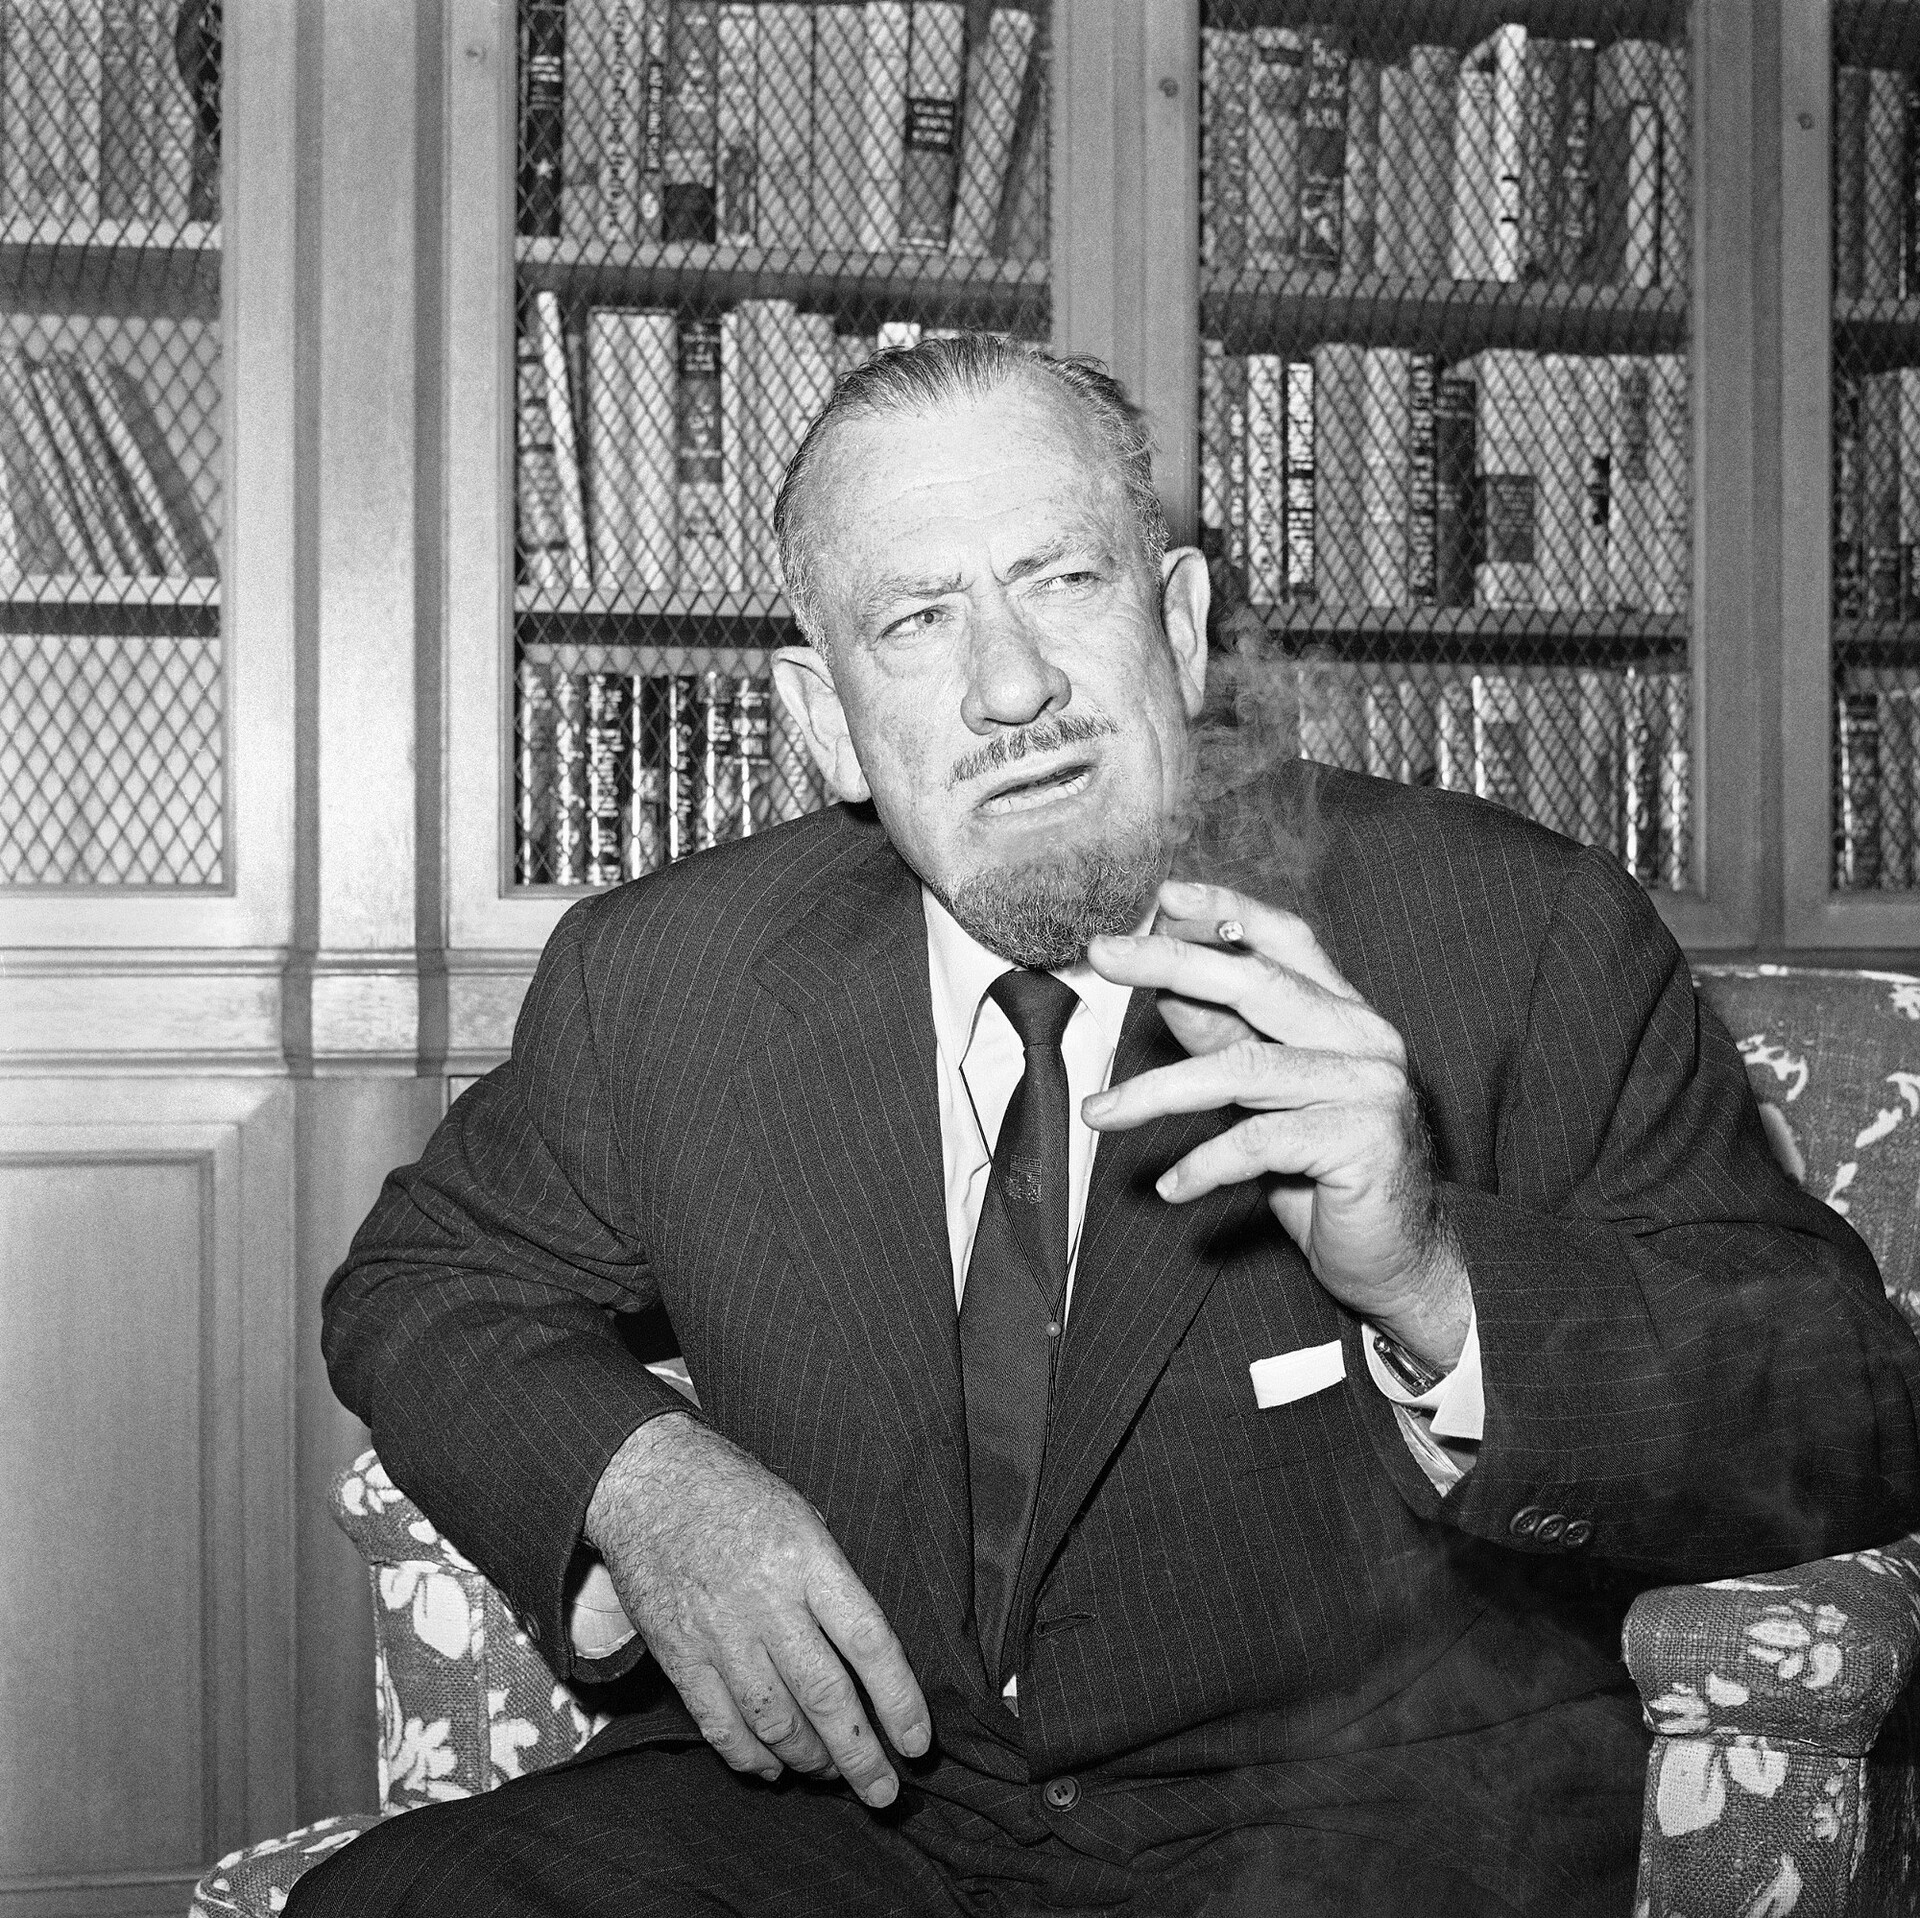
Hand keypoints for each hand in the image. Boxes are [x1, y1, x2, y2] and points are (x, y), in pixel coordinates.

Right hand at [583, 1412, 930, 1806]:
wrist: (647, 1479)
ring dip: (809, 1759)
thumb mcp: (801, 1514)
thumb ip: (829, 1581)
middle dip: (861, 1755)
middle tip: (885, 1792)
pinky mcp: (678, 1654)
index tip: (918, 1742)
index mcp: (807, 1558)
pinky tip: (772, 1767)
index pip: (868, 1641)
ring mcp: (719, 1632)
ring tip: (832, 1773)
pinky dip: (749, 1757)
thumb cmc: (736, 1493)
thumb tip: (863, 1654)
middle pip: (825, 1695)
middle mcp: (766, 1600)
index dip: (900, 1700)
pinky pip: (719, 1725)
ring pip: (774, 1721)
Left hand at [1083, 877, 1469, 1371]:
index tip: (1164, 895)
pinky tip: (1170, 1187)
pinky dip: (1203, 1165)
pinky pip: (1258, 1141)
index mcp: (1346, 1014)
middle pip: (1255, 980)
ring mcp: (1370, 1087)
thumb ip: (1224, 1038)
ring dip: (1156, 1092)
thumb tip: (1161, 988)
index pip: (1286, 939)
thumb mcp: (1263, 1101)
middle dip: (1170, 961)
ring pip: (1241, 1068)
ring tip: (1098, 1114)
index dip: (1227, 909)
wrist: (1398, 1262)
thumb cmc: (1323, 1176)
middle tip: (1102, 954)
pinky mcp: (1362, 1142)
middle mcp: (1365, 1037)